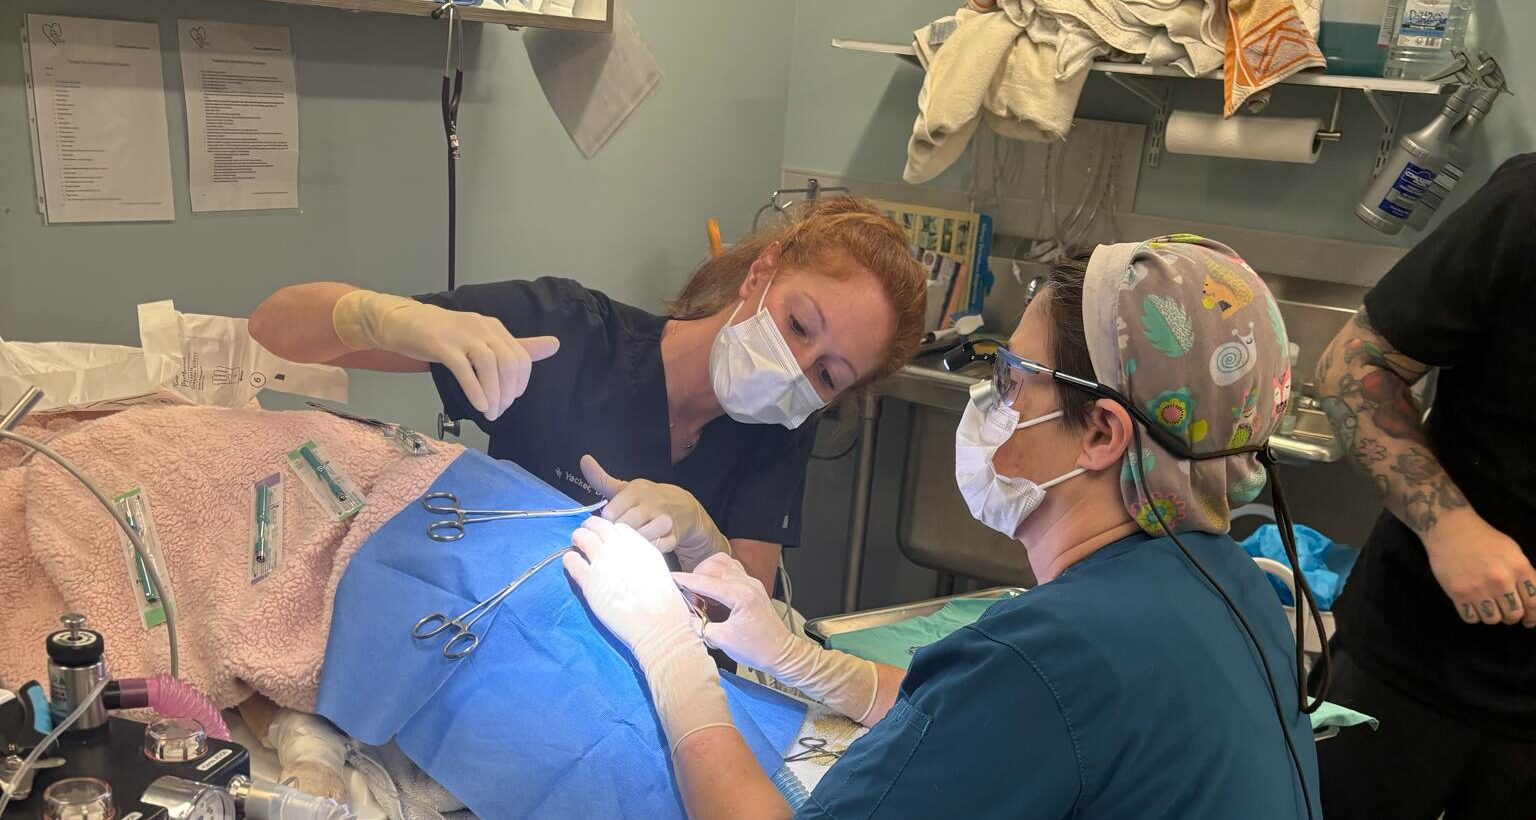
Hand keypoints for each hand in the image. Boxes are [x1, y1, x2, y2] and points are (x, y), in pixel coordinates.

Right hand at [333, 290, 557, 420]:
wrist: (402, 321)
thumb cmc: (444, 335)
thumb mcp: (482, 340)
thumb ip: (517, 346)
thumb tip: (555, 345)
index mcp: (495, 328)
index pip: (521, 358)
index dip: (520, 384)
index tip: (509, 400)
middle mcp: (482, 327)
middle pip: (509, 363)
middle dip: (508, 393)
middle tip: (499, 411)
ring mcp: (462, 334)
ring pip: (489, 365)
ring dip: (494, 394)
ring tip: (490, 412)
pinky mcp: (441, 343)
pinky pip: (464, 368)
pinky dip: (475, 389)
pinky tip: (479, 405)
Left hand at [563, 517, 695, 650]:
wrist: (658, 626)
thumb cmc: (664, 604)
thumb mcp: (658, 570)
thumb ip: (642, 558)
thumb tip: (627, 558)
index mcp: (640, 546)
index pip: (619, 528)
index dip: (611, 532)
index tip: (607, 537)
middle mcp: (620, 549)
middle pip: (599, 527)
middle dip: (591, 526)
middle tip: (585, 531)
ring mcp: (603, 563)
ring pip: (583, 539)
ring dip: (578, 537)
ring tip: (576, 541)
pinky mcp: (589, 581)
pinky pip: (573, 562)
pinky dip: (570, 558)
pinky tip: (570, 560)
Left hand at [581, 455, 730, 568]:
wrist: (683, 507)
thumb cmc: (647, 499)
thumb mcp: (626, 488)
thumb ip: (602, 479)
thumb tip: (584, 460)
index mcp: (636, 492)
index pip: (612, 510)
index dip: (604, 521)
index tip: (604, 524)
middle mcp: (651, 505)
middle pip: (625, 524)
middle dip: (615, 534)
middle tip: (611, 538)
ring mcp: (664, 521)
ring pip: (643, 535)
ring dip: (631, 543)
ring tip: (624, 545)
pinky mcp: (673, 537)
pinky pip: (659, 547)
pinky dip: (648, 550)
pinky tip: (640, 550)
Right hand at [676, 554, 878, 722]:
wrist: (780, 652)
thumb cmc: (754, 649)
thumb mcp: (721, 640)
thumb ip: (699, 625)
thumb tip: (683, 615)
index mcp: (740, 596)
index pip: (706, 581)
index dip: (685, 580)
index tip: (670, 578)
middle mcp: (747, 583)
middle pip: (713, 566)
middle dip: (696, 578)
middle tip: (691, 598)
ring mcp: (751, 582)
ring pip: (723, 563)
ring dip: (707, 573)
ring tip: (701, 593)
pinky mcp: (753, 585)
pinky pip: (731, 569)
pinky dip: (718, 575)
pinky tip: (713, 591)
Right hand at [1424, 516, 1535, 627]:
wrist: (1450, 529)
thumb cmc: (1484, 539)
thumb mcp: (1513, 551)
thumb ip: (1524, 575)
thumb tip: (1531, 601)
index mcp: (1519, 568)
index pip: (1534, 604)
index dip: (1533, 616)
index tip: (1528, 620)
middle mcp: (1501, 581)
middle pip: (1514, 615)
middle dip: (1511, 615)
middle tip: (1504, 610)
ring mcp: (1479, 588)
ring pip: (1493, 619)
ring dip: (1491, 615)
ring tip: (1486, 606)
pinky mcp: (1458, 593)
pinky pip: (1471, 618)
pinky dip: (1473, 614)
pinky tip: (1471, 604)